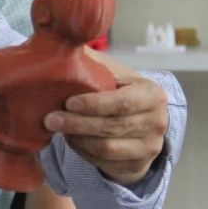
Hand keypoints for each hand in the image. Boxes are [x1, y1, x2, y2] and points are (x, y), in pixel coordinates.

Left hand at [44, 64, 167, 184]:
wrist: (141, 120)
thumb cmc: (120, 92)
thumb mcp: (113, 73)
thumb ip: (92, 61)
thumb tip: (63, 42)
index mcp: (152, 94)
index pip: (122, 103)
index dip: (94, 105)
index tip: (69, 103)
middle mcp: (157, 122)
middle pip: (112, 127)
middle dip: (77, 124)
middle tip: (50, 119)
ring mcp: (150, 147)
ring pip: (106, 148)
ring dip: (77, 138)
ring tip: (58, 128)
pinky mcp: (137, 166)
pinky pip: (104, 162)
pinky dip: (83, 151)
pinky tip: (70, 139)